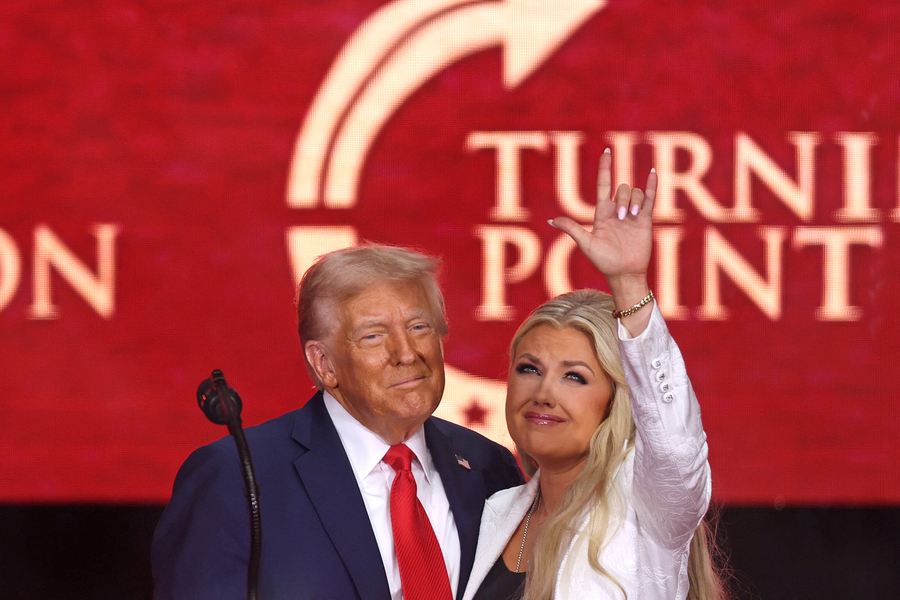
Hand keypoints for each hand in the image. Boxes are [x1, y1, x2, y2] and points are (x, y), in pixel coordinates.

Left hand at [550, 148, 655, 291]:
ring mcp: (632, 214)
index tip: (606, 151)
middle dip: (621, 198)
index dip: (605, 167)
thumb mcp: (586, 244)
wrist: (624, 273)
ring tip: (630, 216)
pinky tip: (653, 172)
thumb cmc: (603, 261)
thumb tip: (551, 220)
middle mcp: (617, 210)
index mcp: (601, 213)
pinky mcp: (645, 219)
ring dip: (633, 200)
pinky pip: (650, 198)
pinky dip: (652, 185)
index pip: (603, 184)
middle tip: (621, 217)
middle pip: (620, 189)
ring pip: (634, 193)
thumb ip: (571, 229)